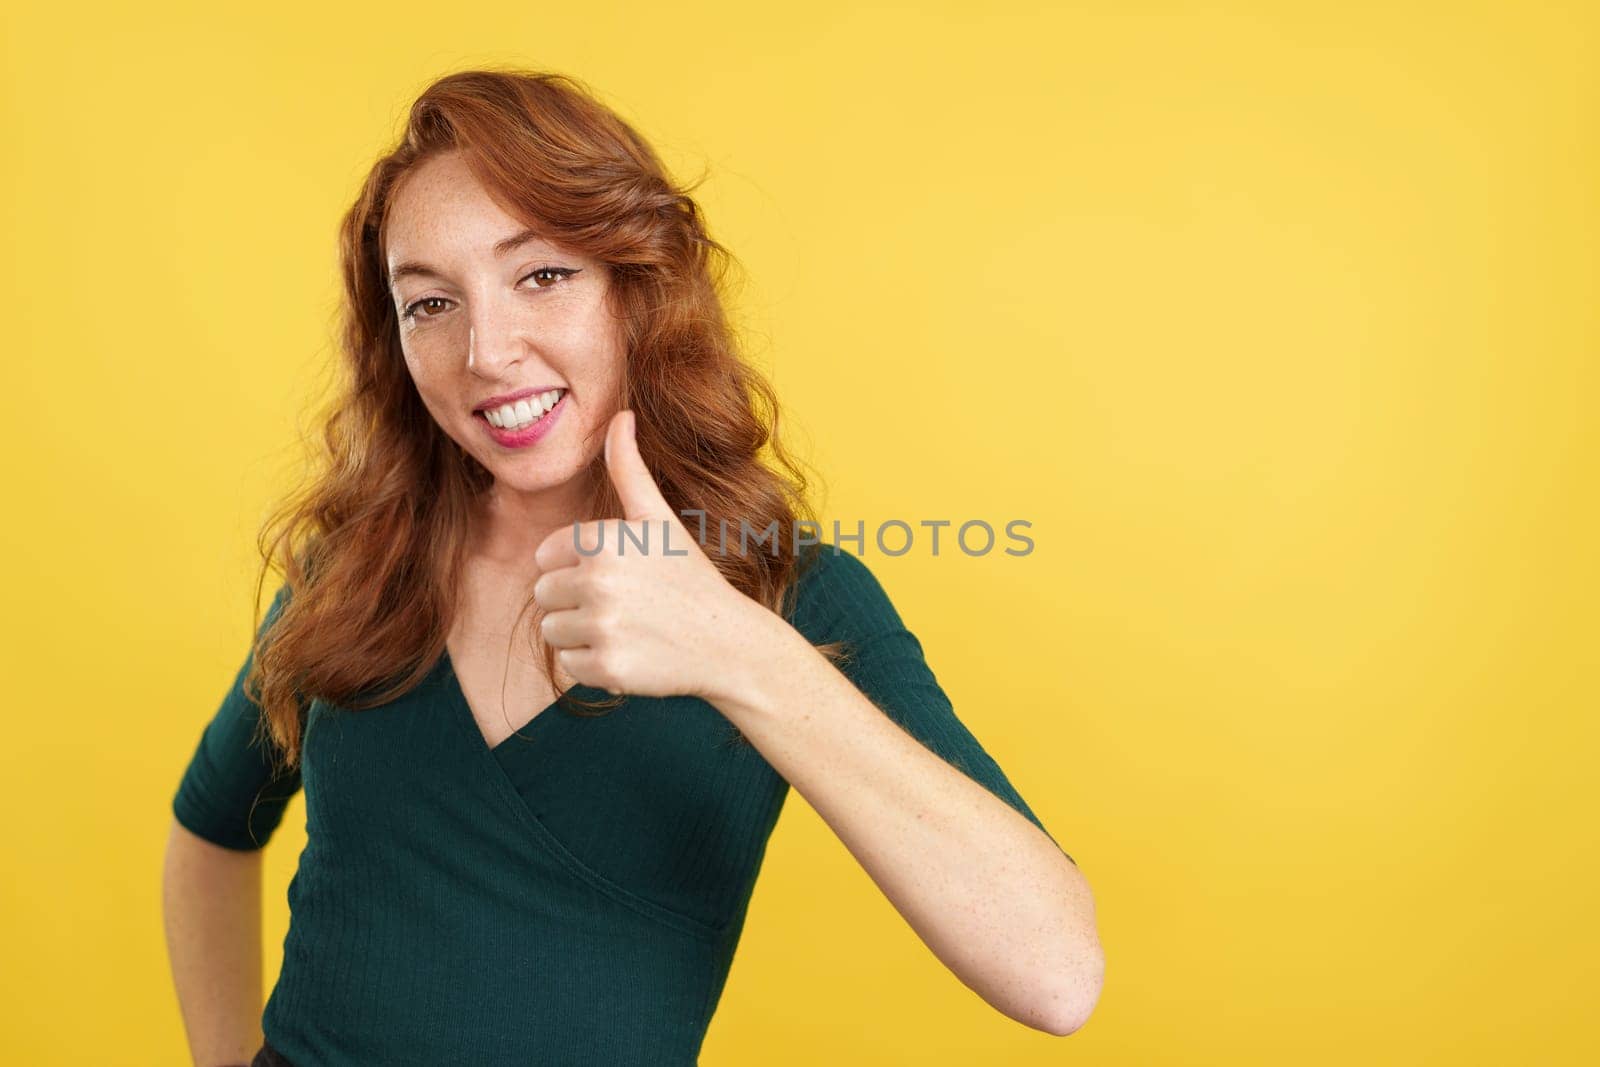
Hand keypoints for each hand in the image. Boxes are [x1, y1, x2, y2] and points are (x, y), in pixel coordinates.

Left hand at [532, 409, 757, 700]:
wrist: (728, 642)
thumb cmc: (689, 576)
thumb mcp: (659, 519)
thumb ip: (629, 469)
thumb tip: (621, 415)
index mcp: (605, 539)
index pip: (546, 557)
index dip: (577, 567)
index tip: (618, 574)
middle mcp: (600, 581)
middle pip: (544, 594)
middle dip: (575, 601)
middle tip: (624, 605)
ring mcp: (603, 626)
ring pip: (552, 631)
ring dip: (581, 634)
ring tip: (626, 628)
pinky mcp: (607, 668)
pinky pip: (569, 666)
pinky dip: (594, 666)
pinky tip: (631, 653)